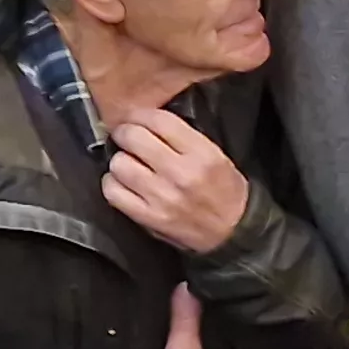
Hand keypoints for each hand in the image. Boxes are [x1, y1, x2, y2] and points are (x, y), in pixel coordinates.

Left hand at [102, 108, 252, 253]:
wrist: (234, 234)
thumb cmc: (226, 193)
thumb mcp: (217, 157)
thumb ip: (184, 138)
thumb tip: (147, 123)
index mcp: (202, 154)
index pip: (159, 121)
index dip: (140, 115)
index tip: (136, 118)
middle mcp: (181, 174)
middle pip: (133, 137)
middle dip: (126, 134)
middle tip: (127, 138)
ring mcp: (162, 197)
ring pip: (119, 164)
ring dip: (120, 161)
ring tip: (129, 165)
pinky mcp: (149, 218)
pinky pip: (113, 192)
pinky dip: (113, 184)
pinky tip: (124, 184)